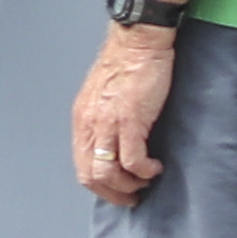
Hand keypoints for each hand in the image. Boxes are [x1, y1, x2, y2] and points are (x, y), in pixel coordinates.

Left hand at [73, 25, 176, 203]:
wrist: (139, 41)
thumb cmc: (127, 64)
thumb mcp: (104, 96)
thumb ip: (103, 121)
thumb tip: (111, 147)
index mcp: (83, 119)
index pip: (81, 165)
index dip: (100, 185)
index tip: (118, 190)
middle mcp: (90, 123)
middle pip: (91, 175)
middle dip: (113, 193)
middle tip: (132, 196)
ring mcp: (108, 123)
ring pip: (108, 172)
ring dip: (128, 186)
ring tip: (145, 180)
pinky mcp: (130, 120)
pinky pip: (133, 160)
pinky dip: (144, 171)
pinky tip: (155, 167)